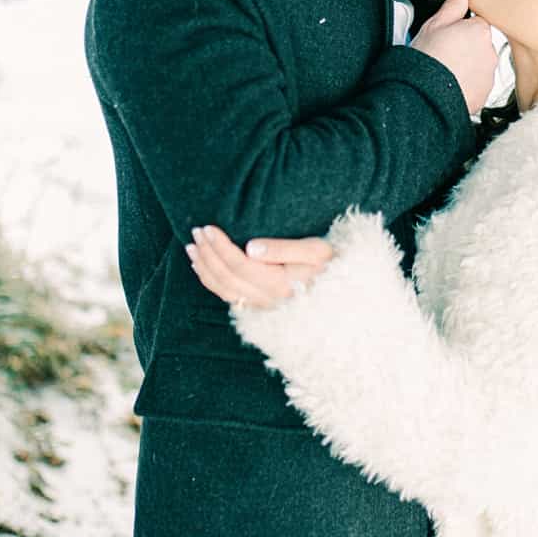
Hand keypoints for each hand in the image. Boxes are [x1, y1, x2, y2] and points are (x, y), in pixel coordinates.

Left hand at [186, 225, 334, 307]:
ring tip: (191, 248)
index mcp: (279, 284)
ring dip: (204, 269)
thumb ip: (284, 249)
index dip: (220, 246)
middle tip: (196, 232)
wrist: (346, 291)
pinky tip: (202, 269)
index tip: (207, 227)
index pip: (239, 264)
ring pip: (223, 290)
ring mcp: (263, 307)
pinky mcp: (261, 308)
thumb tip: (250, 247)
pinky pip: (229, 297)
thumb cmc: (333, 265)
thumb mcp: (317, 251)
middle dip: (207, 254)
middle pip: (226, 277)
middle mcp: (267, 299)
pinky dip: (211, 282)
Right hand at [410, 0, 494, 114]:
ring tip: (445, 71)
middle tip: (443, 53)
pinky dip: (467, 84)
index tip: (447, 36)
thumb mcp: (435, 24)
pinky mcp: (484, 93)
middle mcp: (489, 52)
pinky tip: (450, 84)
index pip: (476, 23)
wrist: (425, 94)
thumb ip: (454, 4)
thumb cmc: (428, 58)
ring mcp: (489, 74)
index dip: (460, 28)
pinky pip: (477, 84)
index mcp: (480, 30)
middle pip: (479, 44)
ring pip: (479, 65)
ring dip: (467, 66)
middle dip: (465, 47)